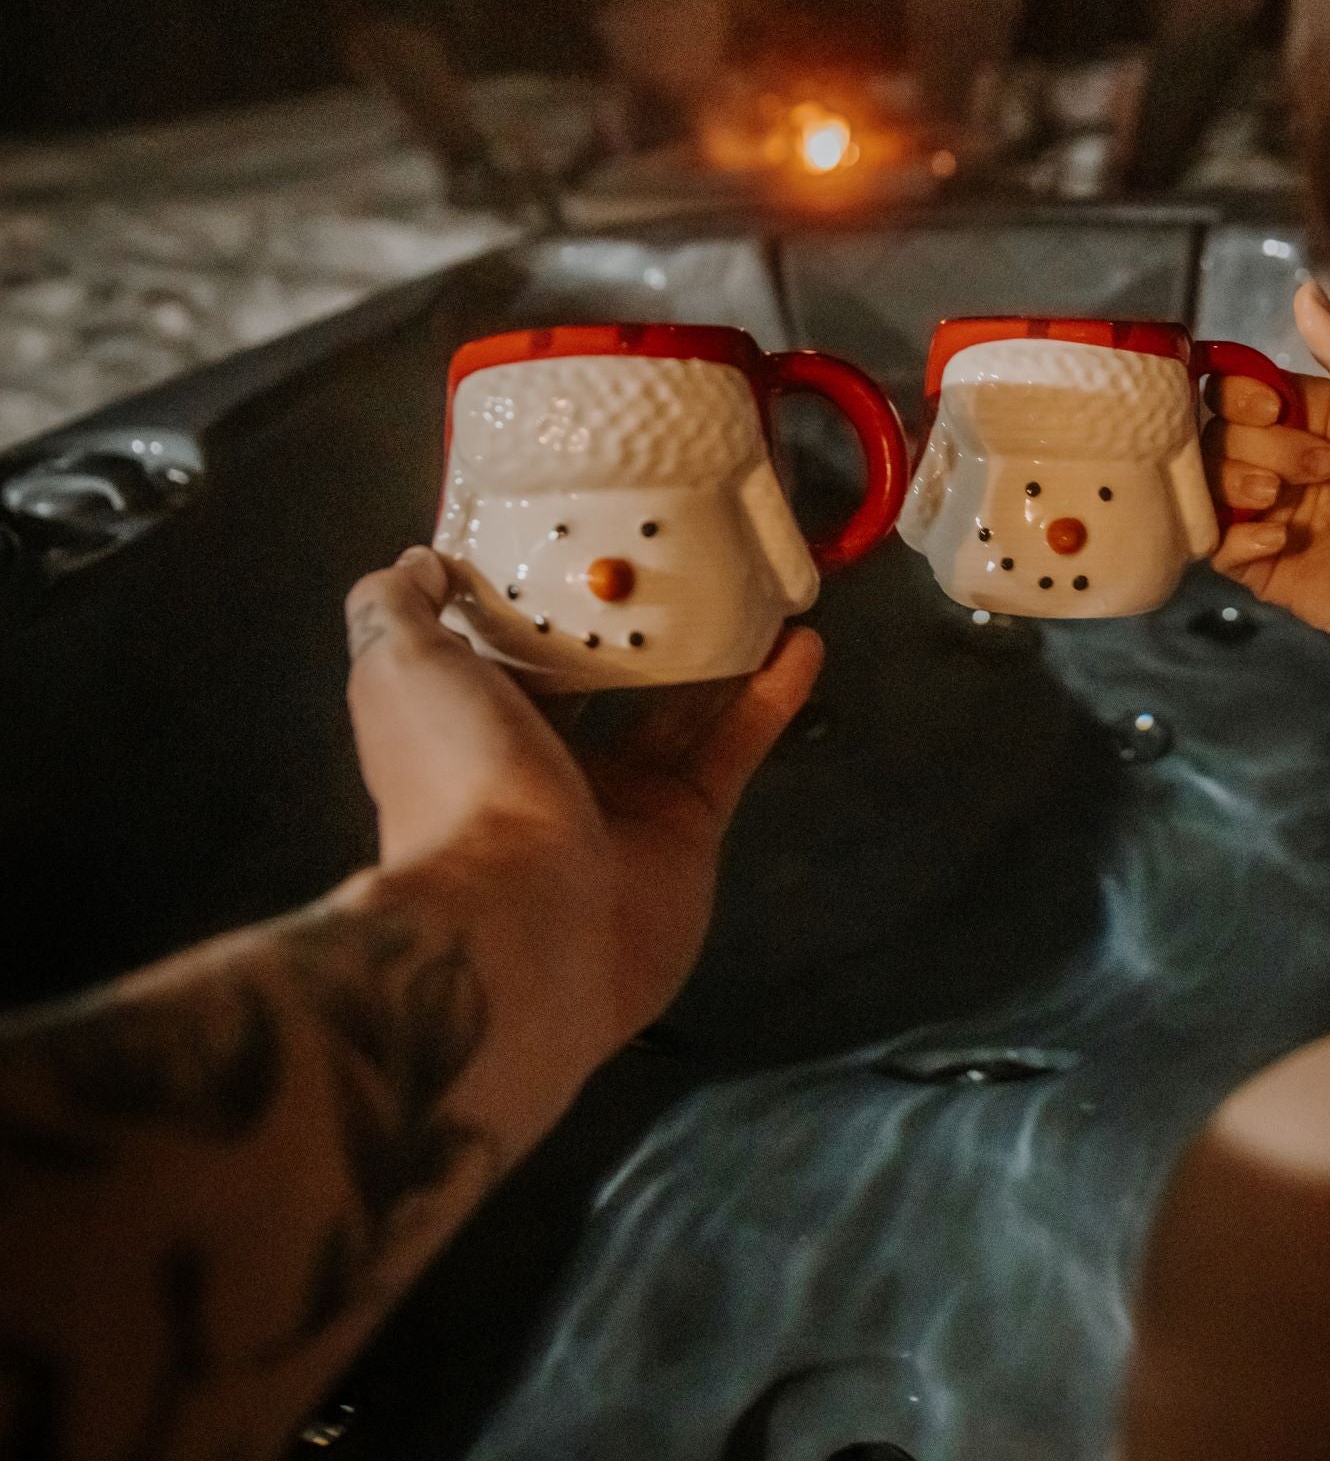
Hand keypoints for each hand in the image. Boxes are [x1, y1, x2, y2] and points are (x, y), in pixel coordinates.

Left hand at [343, 548, 822, 1038]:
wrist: (522, 917)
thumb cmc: (457, 779)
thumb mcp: (398, 666)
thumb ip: (396, 607)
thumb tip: (420, 563)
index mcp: (469, 729)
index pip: (504, 656)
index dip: (537, 603)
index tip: (578, 544)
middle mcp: (542, 767)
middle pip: (600, 681)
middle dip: (636, 628)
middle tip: (682, 562)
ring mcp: (619, 803)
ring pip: (677, 709)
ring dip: (719, 651)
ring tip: (758, 589)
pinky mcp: (687, 828)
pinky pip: (733, 745)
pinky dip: (769, 695)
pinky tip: (803, 642)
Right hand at [1204, 280, 1329, 654]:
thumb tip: (1306, 289)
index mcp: (1307, 414)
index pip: (1234, 387)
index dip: (1241, 393)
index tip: (1277, 405)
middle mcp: (1281, 459)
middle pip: (1216, 432)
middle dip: (1260, 446)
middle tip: (1321, 469)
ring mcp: (1268, 511)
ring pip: (1206, 483)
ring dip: (1240, 485)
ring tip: (1284, 501)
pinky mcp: (1261, 563)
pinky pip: (1215, 544)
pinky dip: (1240, 537)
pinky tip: (1284, 539)